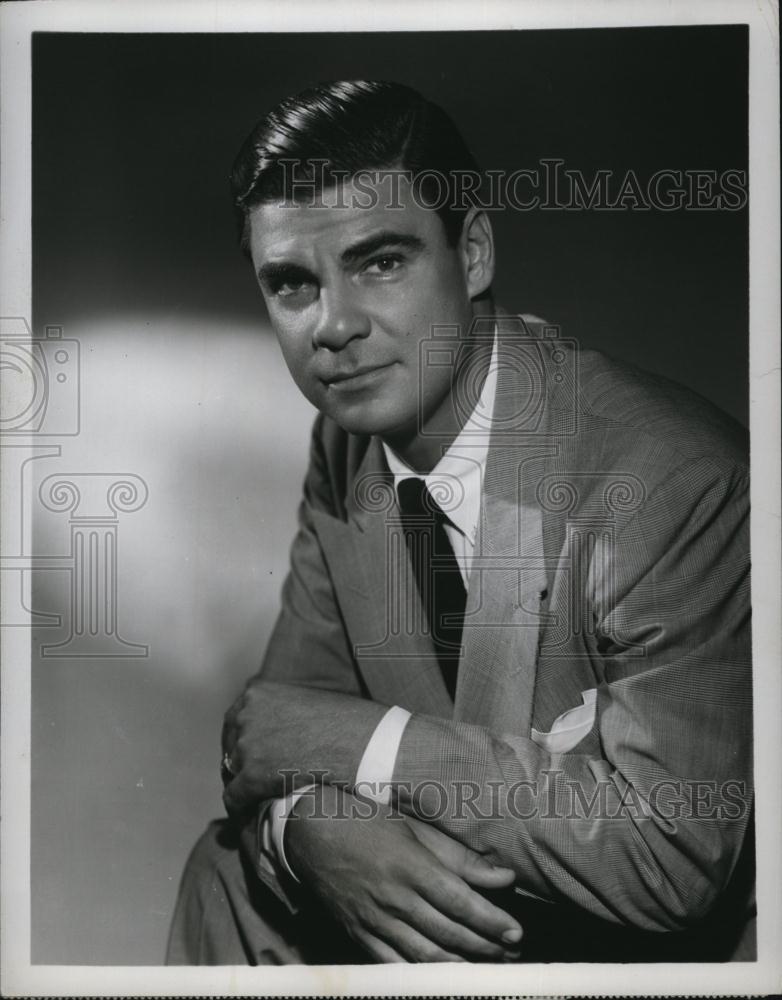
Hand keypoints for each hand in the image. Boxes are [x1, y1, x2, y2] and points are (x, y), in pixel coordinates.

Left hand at [221, 679, 385, 813]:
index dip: (241, 741)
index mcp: (259, 693)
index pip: (234, 720)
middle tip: (254, 781)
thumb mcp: (309, 703)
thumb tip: (277, 733)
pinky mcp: (251, 775)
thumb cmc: (348, 723)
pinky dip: (241, 808)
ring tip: (258, 800)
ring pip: (231, 772)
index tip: (251, 757)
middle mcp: (246, 714)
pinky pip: (234, 798)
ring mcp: (246, 744)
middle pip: (229, 746)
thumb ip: (284, 712)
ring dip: (244, 785)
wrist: (364, 743)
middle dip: (239, 763)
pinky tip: (252, 815)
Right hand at [285, 783, 523, 962]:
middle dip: (485, 947)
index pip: (459, 902)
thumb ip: (459, 857)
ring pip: (423, 955)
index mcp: (410, 865)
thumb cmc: (367, 821)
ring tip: (486, 968)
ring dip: (459, 966)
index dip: (490, 921)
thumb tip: (503, 877)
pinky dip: (419, 975)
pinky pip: (392, 964)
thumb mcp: (415, 829)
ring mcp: (373, 919)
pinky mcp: (358, 934)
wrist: (311, 830)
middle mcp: (393, 897)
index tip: (515, 931)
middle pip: (447, 933)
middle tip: (511, 952)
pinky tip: (442, 978)